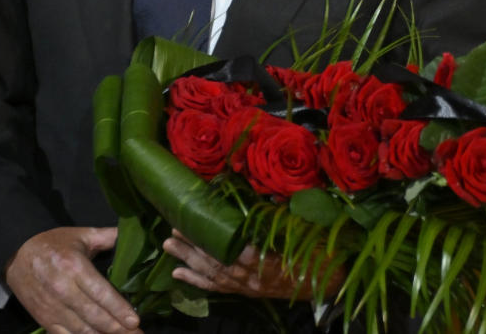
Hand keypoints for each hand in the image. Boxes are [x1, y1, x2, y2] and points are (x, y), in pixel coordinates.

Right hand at [5, 226, 140, 333]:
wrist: (16, 255)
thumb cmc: (53, 243)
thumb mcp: (82, 234)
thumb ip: (107, 236)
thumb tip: (132, 233)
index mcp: (74, 267)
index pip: (100, 293)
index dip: (118, 309)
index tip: (135, 321)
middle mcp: (63, 289)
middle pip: (93, 315)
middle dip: (116, 328)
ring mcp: (51, 307)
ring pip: (80, 329)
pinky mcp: (43, 318)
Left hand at [163, 231, 343, 300]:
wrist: (316, 283)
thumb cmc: (307, 254)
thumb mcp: (296, 230)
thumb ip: (277, 215)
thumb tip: (266, 194)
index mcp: (259, 255)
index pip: (228, 244)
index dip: (207, 233)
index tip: (193, 218)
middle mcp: (246, 273)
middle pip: (212, 258)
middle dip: (190, 245)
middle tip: (173, 230)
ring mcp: (241, 284)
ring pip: (208, 272)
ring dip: (186, 260)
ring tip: (169, 245)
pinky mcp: (240, 291)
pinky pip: (213, 287)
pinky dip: (194, 281)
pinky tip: (177, 275)